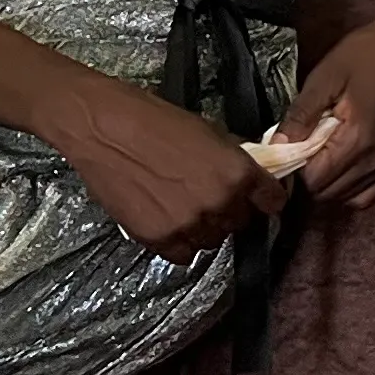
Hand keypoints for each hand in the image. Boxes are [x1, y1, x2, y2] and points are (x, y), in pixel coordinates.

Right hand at [45, 77, 282, 261]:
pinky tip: (164, 219)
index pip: (272, 202)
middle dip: (228, 211)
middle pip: (240, 223)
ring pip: (212, 241)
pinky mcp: (158, 238)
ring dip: (203, 228)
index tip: (256, 198)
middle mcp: (220, 202)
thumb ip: (236, 160)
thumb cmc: (155, 120)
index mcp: (238, 173)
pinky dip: (177, 242)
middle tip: (205, 195)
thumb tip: (254, 176)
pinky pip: (182, 254)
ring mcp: (189, 223)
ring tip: (179, 205)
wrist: (102, 128)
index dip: (264, 199)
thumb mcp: (210, 133)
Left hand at [282, 0, 374, 211]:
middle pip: (329, 193)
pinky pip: (370, 194)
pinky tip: (342, 165)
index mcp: (358, 139)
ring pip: (348, 197)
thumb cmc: (367, 55)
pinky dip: (351, 188)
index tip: (290, 146)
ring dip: (329, 182)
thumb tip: (277, 146)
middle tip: (304, 147)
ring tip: (322, 154)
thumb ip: (301, 115)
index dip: (295, 168)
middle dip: (310, 177)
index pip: (315, 180)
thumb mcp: (326, 76)